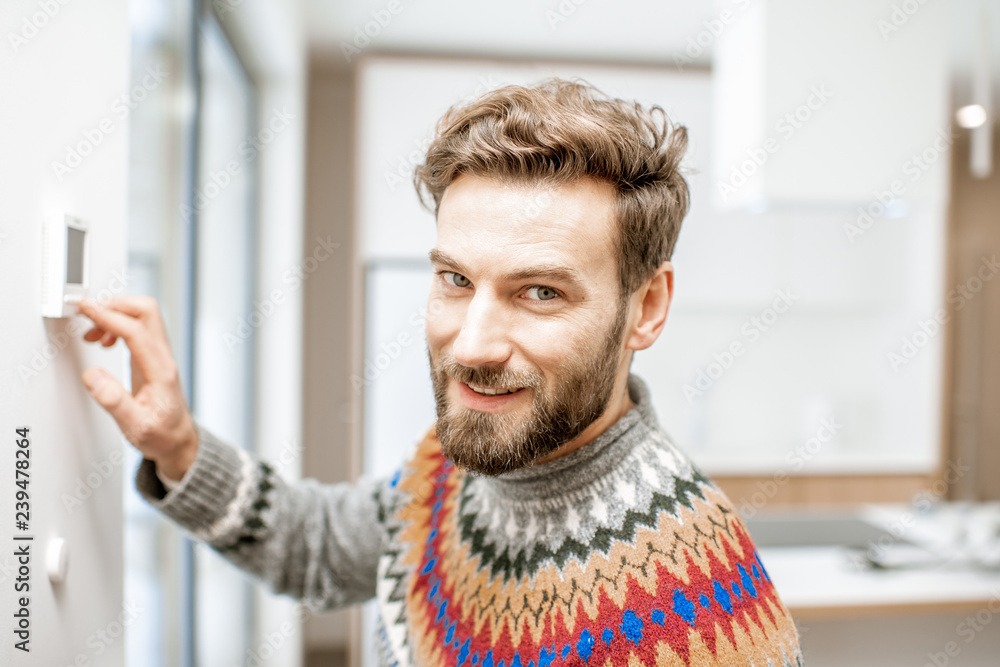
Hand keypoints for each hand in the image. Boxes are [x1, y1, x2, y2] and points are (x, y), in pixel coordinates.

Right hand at [77, 295, 198, 480]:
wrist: (178, 440)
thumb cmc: (161, 435)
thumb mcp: (135, 426)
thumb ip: (114, 401)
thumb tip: (93, 375)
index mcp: (160, 371)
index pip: (136, 330)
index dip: (110, 316)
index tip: (86, 309)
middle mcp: (162, 358)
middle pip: (146, 311)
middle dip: (115, 305)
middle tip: (88, 315)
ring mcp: (159, 355)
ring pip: (143, 316)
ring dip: (115, 314)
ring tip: (92, 333)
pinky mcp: (152, 357)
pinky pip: (138, 329)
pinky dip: (118, 325)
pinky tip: (105, 340)